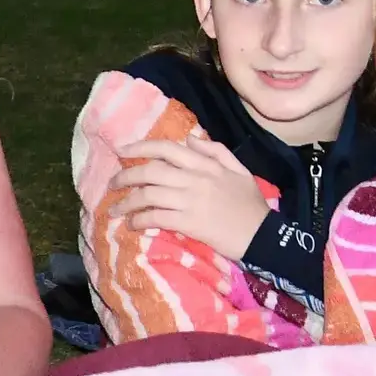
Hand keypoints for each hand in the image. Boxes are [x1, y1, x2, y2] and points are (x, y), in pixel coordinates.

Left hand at [106, 134, 269, 259]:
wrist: (263, 237)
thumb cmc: (251, 204)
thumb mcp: (239, 170)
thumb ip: (215, 151)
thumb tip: (189, 138)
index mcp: (207, 164)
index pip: (167, 148)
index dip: (141, 147)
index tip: (122, 151)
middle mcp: (195, 179)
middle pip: (151, 171)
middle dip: (125, 176)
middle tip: (112, 183)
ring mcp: (191, 201)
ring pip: (148, 195)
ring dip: (126, 202)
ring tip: (115, 208)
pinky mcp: (189, 223)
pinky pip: (156, 218)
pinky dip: (140, 220)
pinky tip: (132, 224)